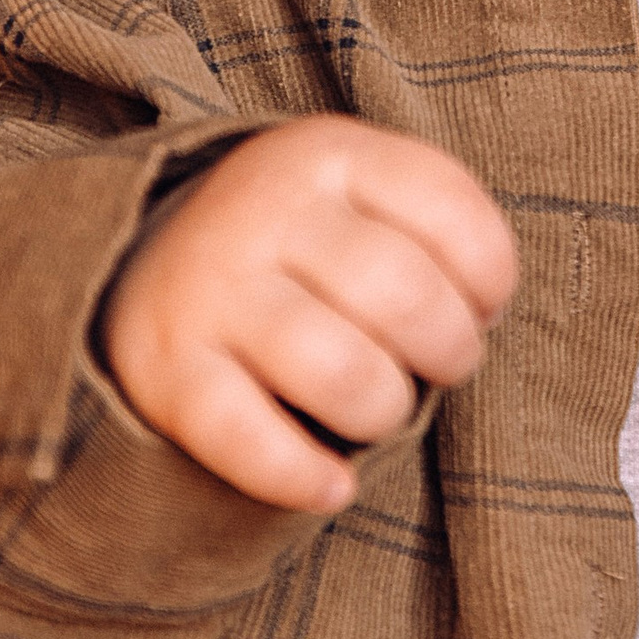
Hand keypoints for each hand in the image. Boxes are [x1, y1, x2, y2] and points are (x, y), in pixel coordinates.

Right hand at [101, 121, 519, 514]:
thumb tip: (481, 318)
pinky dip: (306, 477)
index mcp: (328, 155)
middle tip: (437, 365)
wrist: (147, 263)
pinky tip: (332, 483)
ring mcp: (211, 289)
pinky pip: (252, 442)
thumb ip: (435, 232)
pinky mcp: (166, 371)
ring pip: (342, 372)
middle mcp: (264, 209)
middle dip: (449, 350)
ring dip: (385, 410)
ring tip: (379, 409)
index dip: (491, 277)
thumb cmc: (300, 246)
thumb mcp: (361, 197)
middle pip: (405, 295)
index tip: (479, 304)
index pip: (449, 210)